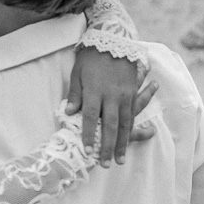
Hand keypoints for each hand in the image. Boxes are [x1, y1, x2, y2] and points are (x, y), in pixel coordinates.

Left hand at [66, 48, 157, 165]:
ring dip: (122, 143)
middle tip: (104, 164)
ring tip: (119, 160)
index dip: (87, 134)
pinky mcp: (133, 92)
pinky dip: (132, 130)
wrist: (113, 39)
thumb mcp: (77, 73)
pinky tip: (130, 141)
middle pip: (109, 124)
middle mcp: (111, 94)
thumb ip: (75, 94)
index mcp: (94, 89)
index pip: (90, 116)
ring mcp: (124, 94)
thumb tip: (70, 113)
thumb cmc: (90, 58)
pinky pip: (134, 114)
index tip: (86, 151)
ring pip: (125, 123)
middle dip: (107, 146)